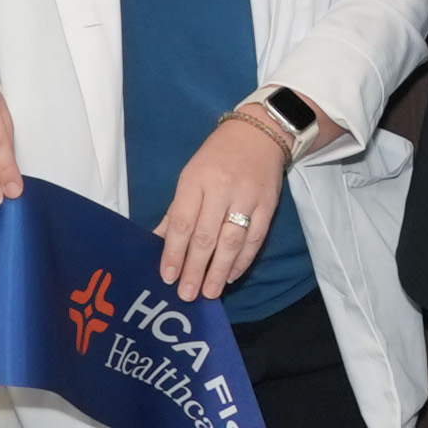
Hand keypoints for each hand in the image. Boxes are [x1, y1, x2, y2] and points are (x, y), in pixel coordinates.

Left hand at [158, 111, 289, 300]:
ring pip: (232, 240)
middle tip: (187, 294)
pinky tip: (232, 275)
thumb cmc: (216, 157)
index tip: (167, 277)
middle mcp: (222, 189)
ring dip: (220, 270)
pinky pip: (256, 238)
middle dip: (196, 268)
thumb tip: (159, 243)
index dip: (174, 251)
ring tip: (210, 292)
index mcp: (196, 180)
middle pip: (207, 236)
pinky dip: (243, 259)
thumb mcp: (189, 176)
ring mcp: (248, 198)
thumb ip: (176, 211)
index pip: (182, 222)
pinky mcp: (269, 205)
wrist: (259, 133)